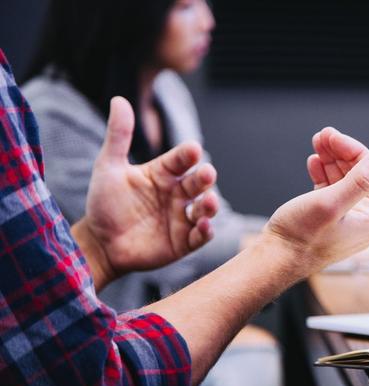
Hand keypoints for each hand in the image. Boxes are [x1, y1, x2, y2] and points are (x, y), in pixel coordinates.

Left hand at [73, 97, 218, 286]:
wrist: (99, 243)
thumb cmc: (105, 204)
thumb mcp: (108, 167)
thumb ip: (118, 136)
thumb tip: (119, 99)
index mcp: (163, 173)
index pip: (181, 159)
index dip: (187, 154)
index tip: (192, 149)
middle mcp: (177, 193)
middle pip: (198, 182)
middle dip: (205, 177)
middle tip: (206, 173)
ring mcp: (182, 217)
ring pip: (205, 208)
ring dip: (210, 205)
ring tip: (209, 202)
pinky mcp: (183, 241)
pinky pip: (200, 235)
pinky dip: (206, 231)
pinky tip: (203, 226)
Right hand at [261, 127, 368, 274]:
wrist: (274, 261)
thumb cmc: (300, 237)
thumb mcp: (331, 203)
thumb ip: (360, 180)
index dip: (352, 150)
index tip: (332, 135)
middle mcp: (364, 221)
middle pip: (359, 174)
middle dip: (341, 152)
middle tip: (322, 135)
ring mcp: (347, 221)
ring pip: (344, 180)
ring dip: (331, 160)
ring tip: (316, 144)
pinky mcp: (329, 221)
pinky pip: (332, 191)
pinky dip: (324, 174)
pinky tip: (314, 163)